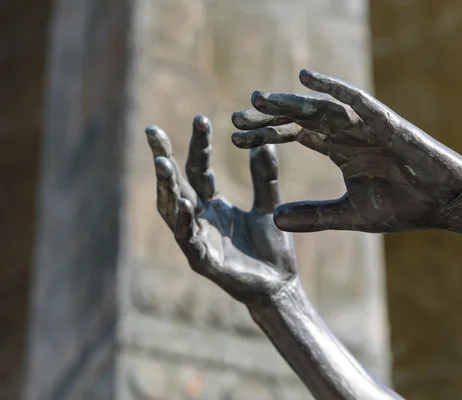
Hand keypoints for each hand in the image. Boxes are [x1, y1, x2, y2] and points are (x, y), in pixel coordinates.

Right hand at [145, 116, 296, 304]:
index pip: (198, 170)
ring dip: (166, 187)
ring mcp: (198, 240)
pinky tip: (184, 201)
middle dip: (164, 159)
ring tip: (162, 162)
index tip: (201, 118)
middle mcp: (200, 219)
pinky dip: (184, 221)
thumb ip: (265, 177)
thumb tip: (262, 142)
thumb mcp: (269, 205)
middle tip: (154, 132)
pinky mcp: (204, 262)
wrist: (280, 284)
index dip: (198, 145)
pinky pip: (188, 240)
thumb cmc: (271, 248)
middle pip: (175, 184)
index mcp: (213, 205)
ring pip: (172, 210)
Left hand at [231, 70, 461, 232]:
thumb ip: (314, 216)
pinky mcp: (385, 122)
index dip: (266, 136)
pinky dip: (332, 87)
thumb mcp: (350, 214)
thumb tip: (274, 219)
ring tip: (259, 99)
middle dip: (269, 117)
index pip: (295, 136)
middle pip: (300, 119)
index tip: (236, 139)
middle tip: (236, 117)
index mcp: (340, 150)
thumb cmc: (405, 206)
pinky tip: (305, 77)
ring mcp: (365, 125)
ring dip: (291, 102)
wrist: (445, 203)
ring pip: (321, 108)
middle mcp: (348, 133)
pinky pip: (355, 100)